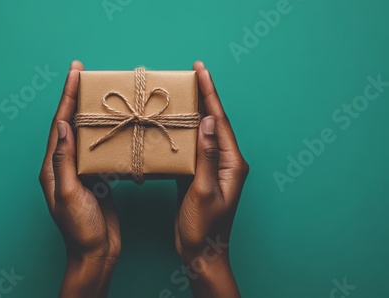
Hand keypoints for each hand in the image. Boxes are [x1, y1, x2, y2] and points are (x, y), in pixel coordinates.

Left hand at [39, 61, 120, 297]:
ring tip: (100, 94)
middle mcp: (64, 166)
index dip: (66, 97)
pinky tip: (114, 126)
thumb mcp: (71, 194)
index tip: (75, 73)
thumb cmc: (82, 229)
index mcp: (53, 168)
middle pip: (69, 124)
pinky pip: (98, 150)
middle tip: (85, 74)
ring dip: (91, 113)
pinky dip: (105, 134)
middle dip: (76, 98)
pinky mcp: (96, 179)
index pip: (59, 124)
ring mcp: (80, 172)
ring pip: (84, 135)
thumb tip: (62, 125)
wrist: (96, 253)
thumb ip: (65, 160)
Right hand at [175, 61, 248, 297]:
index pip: (221, 121)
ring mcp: (212, 168)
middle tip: (192, 73)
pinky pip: (192, 147)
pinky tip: (173, 123)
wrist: (200, 253)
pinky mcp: (199, 175)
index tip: (200, 71)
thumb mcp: (204, 191)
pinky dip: (183, 132)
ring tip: (181, 92)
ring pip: (202, 133)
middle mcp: (225, 161)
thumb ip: (207, 155)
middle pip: (214, 122)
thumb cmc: (204, 228)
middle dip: (204, 97)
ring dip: (193, 112)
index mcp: (232, 163)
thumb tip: (210, 121)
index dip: (210, 94)